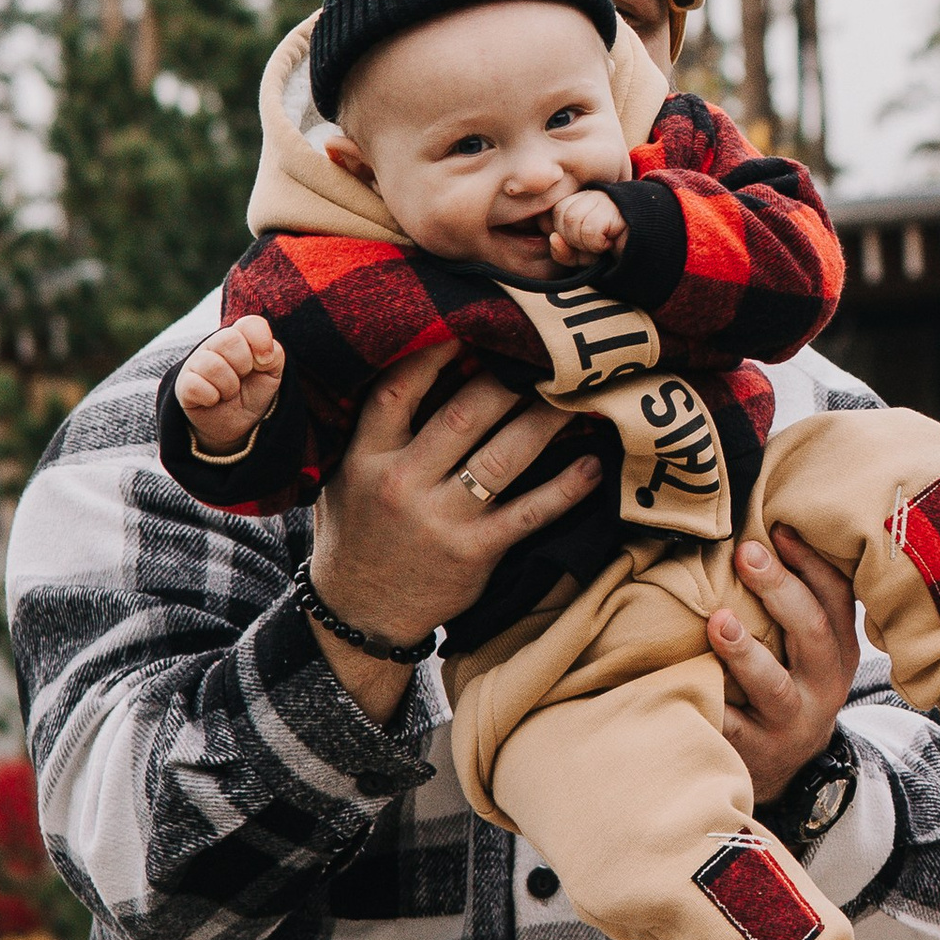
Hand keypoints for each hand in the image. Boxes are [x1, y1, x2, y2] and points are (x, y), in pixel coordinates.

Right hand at [176, 315, 283, 453]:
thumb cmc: (253, 391)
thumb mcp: (271, 373)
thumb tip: (262, 355)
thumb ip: (275, 355)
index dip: (261, 341)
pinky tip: (213, 400)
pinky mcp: (182, 385)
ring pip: (212, 365)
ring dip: (229, 386)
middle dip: (243, 365)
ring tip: (229, 392)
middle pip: (228, 339)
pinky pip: (195, 385)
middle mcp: (213, 345)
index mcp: (238, 336)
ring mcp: (195, 363)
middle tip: (242, 377)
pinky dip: (211, 397)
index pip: (250, 323)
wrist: (235, 423)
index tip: (265, 361)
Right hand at [308, 355, 602, 722]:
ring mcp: (443, 520)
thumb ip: (373, 429)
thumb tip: (413, 363)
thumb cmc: (358, 532)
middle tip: (542, 353)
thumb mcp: (344, 477)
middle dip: (507, 379)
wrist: (360, 614)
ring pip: (505, 456)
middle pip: (464, 414)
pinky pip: (531, 511)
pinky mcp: (477, 552)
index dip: (435, 352)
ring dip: (547, 420)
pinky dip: (567, 487)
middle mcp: (403, 484)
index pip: (398, 390)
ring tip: (579, 393)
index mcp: (366, 458)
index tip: (471, 325)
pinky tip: (594, 462)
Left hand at [547, 189, 625, 268]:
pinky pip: (589, 228)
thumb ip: (562, 252)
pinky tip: (611, 241)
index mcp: (577, 200)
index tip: (579, 244)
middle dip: (573, 239)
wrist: (648, 250)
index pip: (551, 214)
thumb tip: (554, 239)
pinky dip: (597, 243)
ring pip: (572, 219)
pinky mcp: (613, 207)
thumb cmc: (612, 251)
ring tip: (603, 242)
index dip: (561, 235)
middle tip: (594, 244)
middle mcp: (588, 194)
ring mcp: (601, 197)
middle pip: (560, 215)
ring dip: (585, 242)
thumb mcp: (581, 256)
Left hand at [705, 527, 859, 801]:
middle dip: (780, 590)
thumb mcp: (810, 650)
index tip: (776, 529)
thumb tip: (763, 528)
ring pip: (774, 687)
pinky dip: (710, 704)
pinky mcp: (756, 753)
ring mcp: (791, 722)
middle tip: (745, 554)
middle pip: (812, 632)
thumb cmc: (790, 685)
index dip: (811, 562)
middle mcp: (824, 685)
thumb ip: (797, 601)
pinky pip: (731, 728)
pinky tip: (683, 681)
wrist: (789, 772)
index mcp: (839, 650)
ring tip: (718, 621)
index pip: (836, 597)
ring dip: (746, 652)